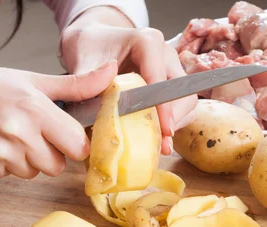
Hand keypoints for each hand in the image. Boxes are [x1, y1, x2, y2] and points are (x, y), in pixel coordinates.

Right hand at [0, 61, 117, 178]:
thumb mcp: (28, 79)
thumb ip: (73, 86)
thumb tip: (111, 74)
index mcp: (35, 108)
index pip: (78, 145)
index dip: (74, 144)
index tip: (66, 138)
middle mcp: (18, 133)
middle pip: (57, 166)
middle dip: (48, 154)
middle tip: (29, 133)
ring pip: (32, 173)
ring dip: (24, 160)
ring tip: (4, 135)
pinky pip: (7, 176)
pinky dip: (1, 165)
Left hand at [60, 7, 197, 154]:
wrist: (92, 43)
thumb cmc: (90, 47)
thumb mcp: (82, 60)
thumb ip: (85, 82)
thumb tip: (92, 107)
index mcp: (147, 42)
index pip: (160, 78)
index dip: (163, 107)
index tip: (164, 130)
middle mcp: (164, 55)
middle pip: (182, 91)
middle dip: (173, 119)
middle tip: (161, 144)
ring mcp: (169, 70)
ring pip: (185, 102)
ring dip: (174, 124)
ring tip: (158, 144)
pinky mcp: (168, 86)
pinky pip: (178, 108)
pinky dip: (168, 124)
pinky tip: (154, 136)